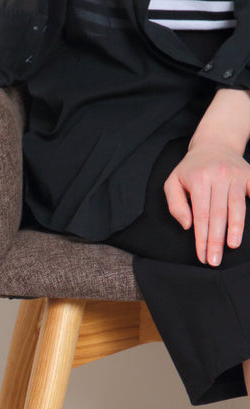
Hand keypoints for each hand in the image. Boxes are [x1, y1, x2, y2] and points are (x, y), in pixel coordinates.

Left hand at [164, 141, 249, 265]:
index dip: (201, 238)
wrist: (214, 143)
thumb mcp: (172, 182)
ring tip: (232, 246)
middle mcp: (218, 177)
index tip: (202, 255)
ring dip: (235, 229)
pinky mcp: (249, 175)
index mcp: (198, 181)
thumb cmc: (190, 168)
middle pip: (218, 215)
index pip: (200, 216)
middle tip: (214, 260)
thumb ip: (175, 205)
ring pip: (237, 207)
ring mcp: (236, 175)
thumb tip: (187, 225)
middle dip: (216, 240)